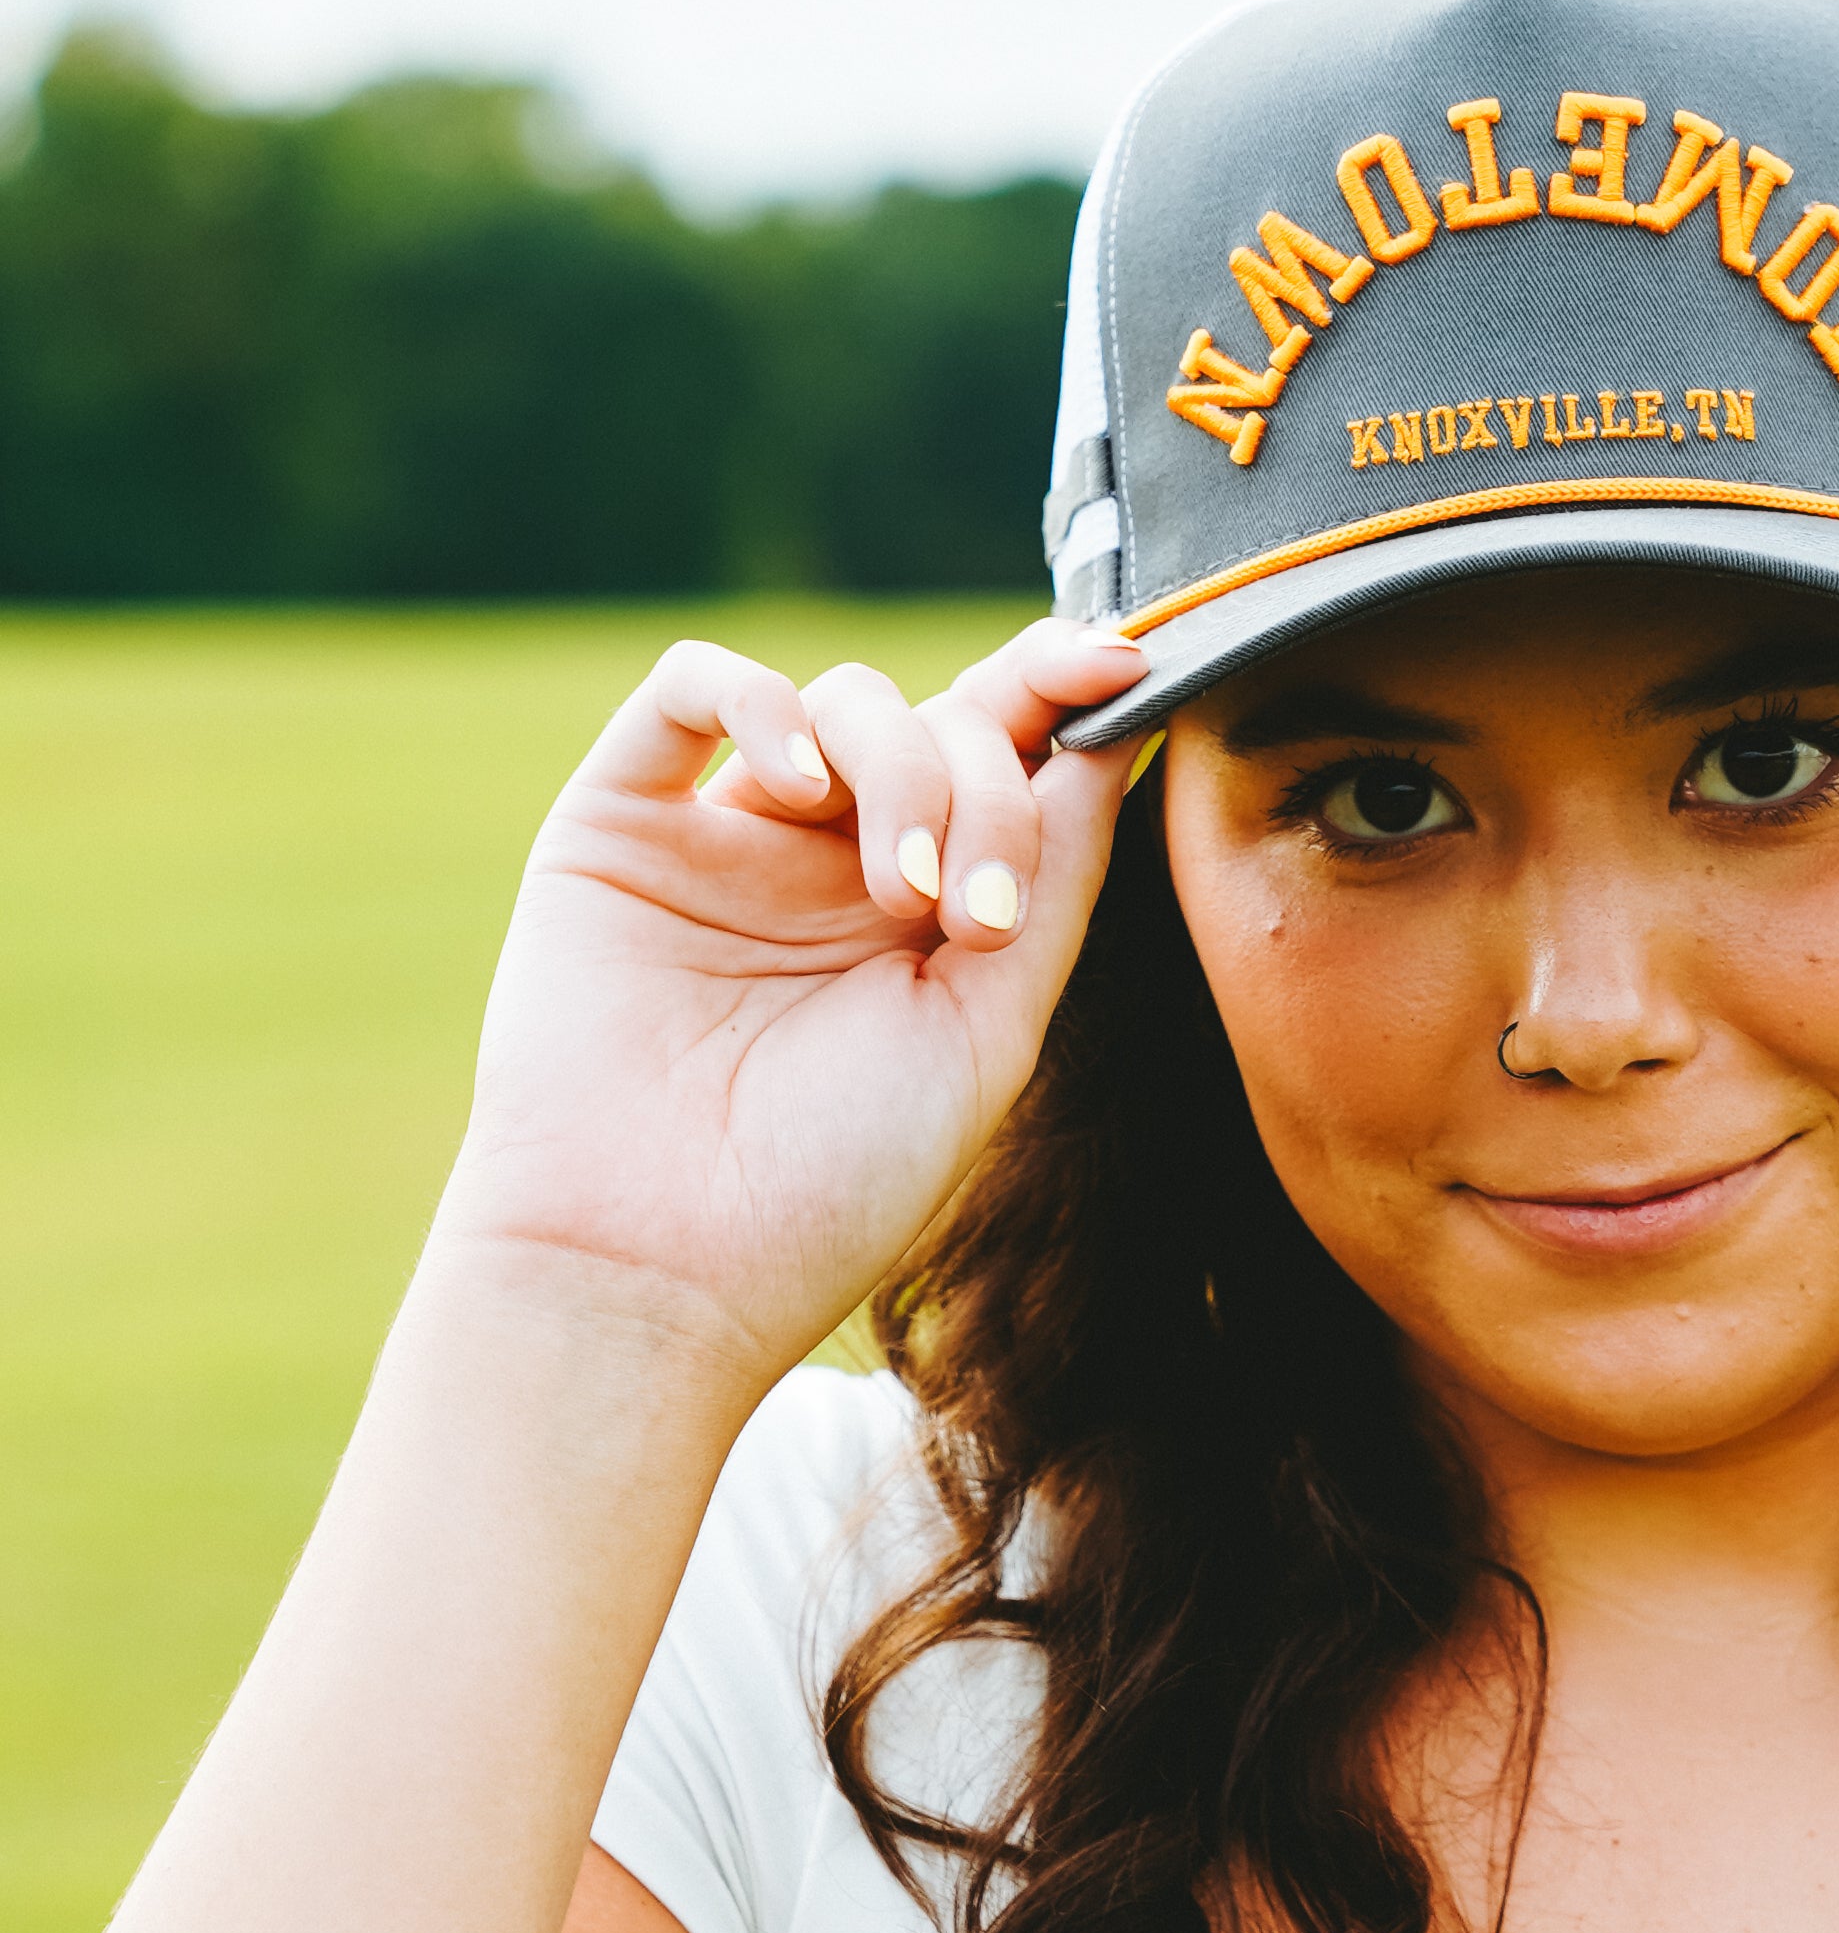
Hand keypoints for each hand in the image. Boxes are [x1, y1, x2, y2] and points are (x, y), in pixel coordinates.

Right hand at [437, 614, 1148, 1388]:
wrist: (662, 1266)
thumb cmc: (832, 1184)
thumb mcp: (988, 1035)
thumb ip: (1052, 884)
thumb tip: (1107, 738)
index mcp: (930, 917)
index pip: (1005, 763)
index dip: (1061, 693)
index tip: (1123, 665)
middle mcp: (834, 865)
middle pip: (941, 722)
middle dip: (984, 791)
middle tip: (976, 916)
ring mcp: (729, 840)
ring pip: (840, 699)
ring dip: (899, 769)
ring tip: (901, 897)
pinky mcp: (621, 827)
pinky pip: (691, 690)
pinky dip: (759, 704)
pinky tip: (796, 789)